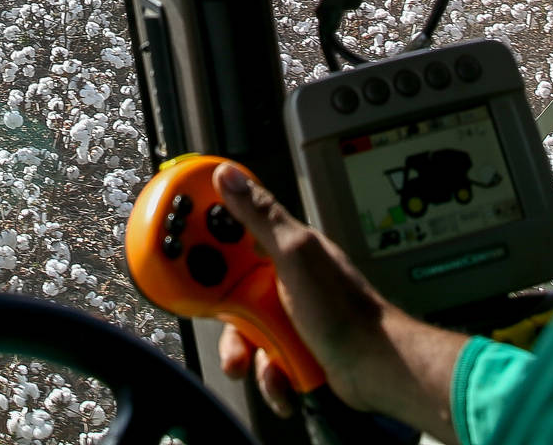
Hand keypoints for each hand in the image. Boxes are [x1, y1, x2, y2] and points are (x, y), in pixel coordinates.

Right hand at [214, 166, 465, 439]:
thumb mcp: (295, 256)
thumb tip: (230, 177)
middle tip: (234, 321)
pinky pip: (261, 359)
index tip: (177, 244)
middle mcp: (282, 278)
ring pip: (241, 329)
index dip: (202, 236)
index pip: (230, 229)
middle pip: (228, 288)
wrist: (376, 369)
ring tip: (259, 360)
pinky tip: (283, 375)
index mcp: (283, 247)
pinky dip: (269, 374)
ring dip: (246, 352)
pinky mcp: (290, 345)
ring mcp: (286, 313)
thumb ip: (260, 216)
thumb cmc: (346, 310)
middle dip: (225, 313)